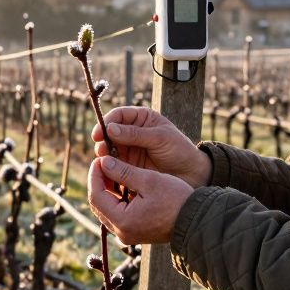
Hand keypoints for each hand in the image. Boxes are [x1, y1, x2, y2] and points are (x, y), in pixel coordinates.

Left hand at [88, 155, 192, 245]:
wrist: (195, 221)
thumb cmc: (176, 199)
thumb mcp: (149, 180)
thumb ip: (124, 172)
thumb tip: (103, 162)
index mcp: (123, 221)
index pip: (96, 196)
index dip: (95, 175)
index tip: (99, 158)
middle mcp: (121, 232)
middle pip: (99, 204)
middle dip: (99, 182)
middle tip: (104, 162)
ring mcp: (127, 234)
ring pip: (106, 209)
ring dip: (107, 190)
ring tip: (113, 170)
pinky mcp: (134, 233)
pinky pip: (117, 214)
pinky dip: (116, 198)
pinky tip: (122, 183)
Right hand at [91, 106, 210, 187]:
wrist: (191, 174)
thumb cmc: (179, 150)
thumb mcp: (159, 138)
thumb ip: (135, 134)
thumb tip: (110, 128)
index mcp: (141, 118)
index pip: (118, 115)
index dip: (106, 122)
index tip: (99, 133)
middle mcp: (132, 132)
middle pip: (109, 132)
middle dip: (103, 140)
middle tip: (102, 151)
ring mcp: (129, 149)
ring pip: (108, 149)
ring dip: (104, 155)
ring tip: (106, 162)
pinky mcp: (128, 166)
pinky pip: (113, 164)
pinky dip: (109, 167)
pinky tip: (108, 171)